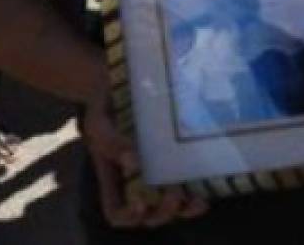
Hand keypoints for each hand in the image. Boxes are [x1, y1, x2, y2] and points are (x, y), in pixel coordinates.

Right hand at [81, 91, 205, 228]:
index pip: (117, 212)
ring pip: (170, 209)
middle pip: (148, 216)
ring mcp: (157, 178)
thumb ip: (111, 142)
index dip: (128, 215)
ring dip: (183, 210)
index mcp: (113, 179)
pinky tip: (203, 194)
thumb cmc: (106, 109)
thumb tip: (132, 162)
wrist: (120, 87)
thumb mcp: (100, 123)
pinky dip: (196, 199)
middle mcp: (135, 184)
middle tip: (171, 194)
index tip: (140, 202)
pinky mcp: (176, 168)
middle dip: (162, 212)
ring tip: (193, 200)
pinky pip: (187, 194)